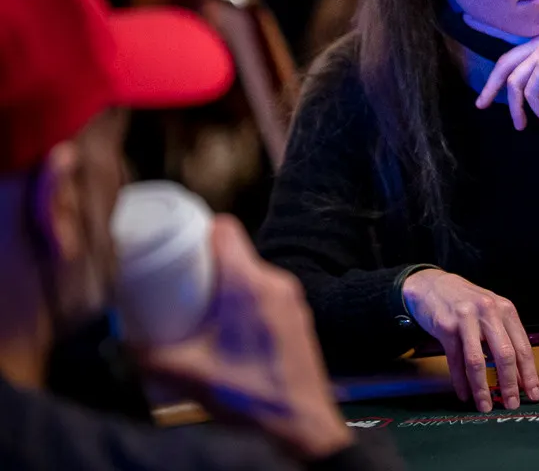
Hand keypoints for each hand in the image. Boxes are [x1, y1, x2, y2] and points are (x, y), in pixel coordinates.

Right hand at [138, 217, 350, 460]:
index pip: (226, 230)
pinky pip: (267, 294)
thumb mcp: (190, 376)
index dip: (199, 227)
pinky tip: (228, 327)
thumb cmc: (252, 396)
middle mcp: (275, 283)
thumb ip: (149, 357)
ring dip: (226, 285)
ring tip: (199, 307)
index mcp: (249, 285)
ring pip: (252, 275)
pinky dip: (245, 301)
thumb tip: (123, 343)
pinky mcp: (298, 317)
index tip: (177, 240)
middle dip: (205, 263)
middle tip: (178, 281)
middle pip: (236, 253)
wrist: (302, 424)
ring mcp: (291, 300)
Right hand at [402, 269, 538, 412]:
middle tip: (512, 404)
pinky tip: (465, 394)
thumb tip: (519, 376)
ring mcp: (466, 319)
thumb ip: (505, 338)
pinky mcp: (446, 328)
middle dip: (509, 384)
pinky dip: (461, 382)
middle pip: (504, 355)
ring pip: (478, 361)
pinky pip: (456, 361)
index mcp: (505, 309)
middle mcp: (488, 312)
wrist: (432, 285)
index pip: (523, 347)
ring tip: (486, 405)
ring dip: (483, 388)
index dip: (529, 374)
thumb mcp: (491, 312)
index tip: (533, 394)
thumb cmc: (466, 302)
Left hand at [476, 33, 538, 128]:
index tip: (488, 92)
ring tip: (521, 125)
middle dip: (491, 86)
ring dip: (517, 107)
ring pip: (516, 81)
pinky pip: (530, 90)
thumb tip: (523, 87)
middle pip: (505, 63)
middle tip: (481, 105)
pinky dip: (535, 108)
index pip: (512, 54)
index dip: (497, 73)